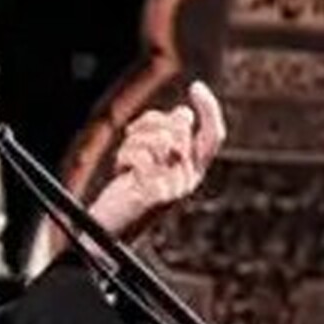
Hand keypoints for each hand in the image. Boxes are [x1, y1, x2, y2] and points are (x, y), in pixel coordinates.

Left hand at [88, 81, 225, 233]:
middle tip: (132, 135)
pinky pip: (142, 156)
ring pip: (160, 139)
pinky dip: (125, 156)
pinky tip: (120, 170)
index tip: (196, 88)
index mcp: (192, 171)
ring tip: (124, 157)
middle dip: (152, 122)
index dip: (209, 110)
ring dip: (134, 140)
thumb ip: (169, 139)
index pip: (213, 136)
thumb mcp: (152, 163)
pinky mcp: (154, 194)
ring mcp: (173, 188)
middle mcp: (188, 180)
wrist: (110, 235)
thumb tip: (183, 113)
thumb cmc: (128, 195)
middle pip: (179, 129)